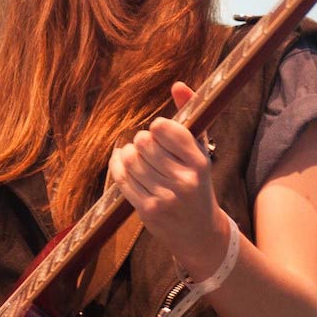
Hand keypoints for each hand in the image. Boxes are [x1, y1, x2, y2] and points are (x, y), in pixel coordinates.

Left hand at [109, 82, 226, 267]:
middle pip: (144, 142)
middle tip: (146, 147)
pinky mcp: (148, 210)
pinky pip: (122, 178)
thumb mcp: (199, 150)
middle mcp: (184, 180)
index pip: (165, 129)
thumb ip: (190, 115)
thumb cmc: (197, 183)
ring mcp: (165, 197)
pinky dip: (117, 166)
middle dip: (141, 141)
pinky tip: (122, 163)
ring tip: (135, 156)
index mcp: (199, 161)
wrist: (199, 232)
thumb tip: (177, 84)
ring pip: (129, 160)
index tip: (160, 133)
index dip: (158, 128)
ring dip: (127, 153)